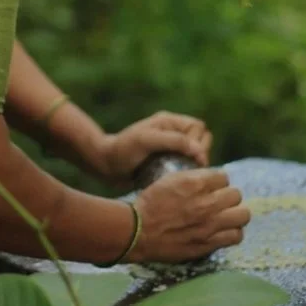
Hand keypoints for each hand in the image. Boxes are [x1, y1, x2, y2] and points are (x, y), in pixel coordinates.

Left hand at [95, 111, 212, 184]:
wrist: (104, 166)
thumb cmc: (123, 150)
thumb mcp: (148, 141)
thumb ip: (174, 141)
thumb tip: (200, 152)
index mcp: (169, 122)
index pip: (198, 128)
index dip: (199, 142)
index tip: (190, 158)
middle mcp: (172, 134)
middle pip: (201, 141)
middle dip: (198, 154)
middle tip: (187, 168)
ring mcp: (170, 150)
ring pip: (194, 156)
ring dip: (193, 166)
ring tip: (183, 176)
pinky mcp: (166, 164)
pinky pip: (184, 168)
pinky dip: (185, 174)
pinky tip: (177, 183)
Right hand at [128, 168, 249, 262]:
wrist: (137, 232)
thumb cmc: (149, 204)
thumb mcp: (168, 180)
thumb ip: (192, 178)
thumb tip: (210, 179)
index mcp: (195, 184)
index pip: (224, 177)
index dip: (217, 182)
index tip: (211, 188)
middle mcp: (206, 203)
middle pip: (236, 195)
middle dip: (227, 197)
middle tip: (218, 203)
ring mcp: (209, 225)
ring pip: (242, 215)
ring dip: (235, 214)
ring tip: (226, 217)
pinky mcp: (208, 243)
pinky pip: (235, 236)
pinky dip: (232, 233)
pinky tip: (223, 231)